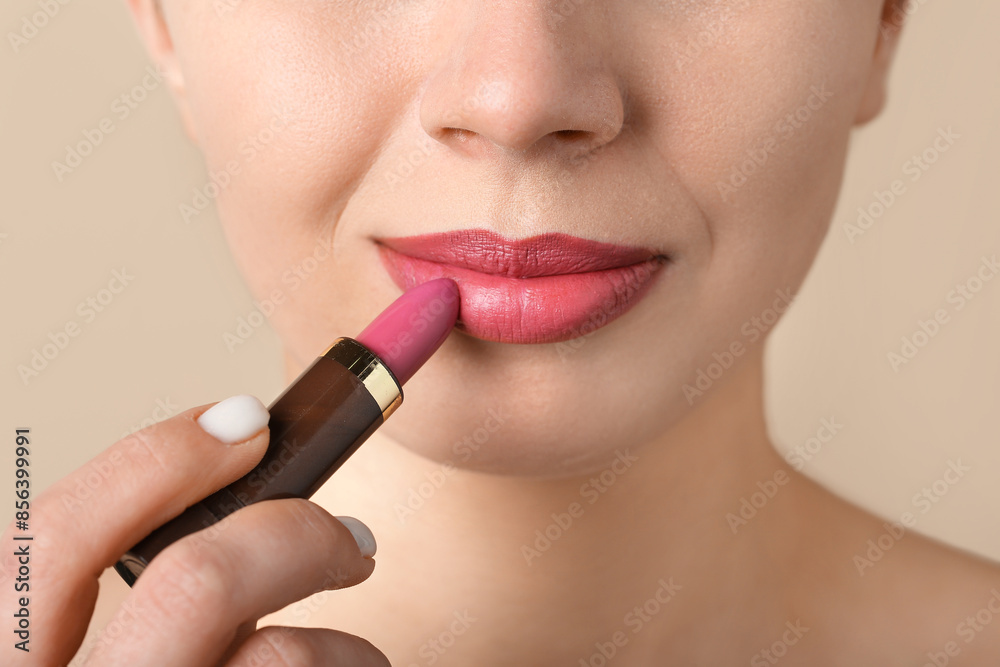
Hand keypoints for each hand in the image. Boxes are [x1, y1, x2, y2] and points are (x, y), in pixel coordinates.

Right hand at [1, 395, 388, 665]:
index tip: (242, 421)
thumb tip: (229, 502)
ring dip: (337, 650)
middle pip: (193, 585)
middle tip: (350, 543)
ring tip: (350, 666)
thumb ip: (140, 618)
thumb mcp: (122, 663)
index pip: (43, 549)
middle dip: (291, 537)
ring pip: (278, 657)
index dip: (147, 464)